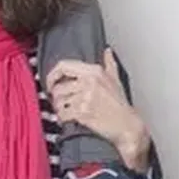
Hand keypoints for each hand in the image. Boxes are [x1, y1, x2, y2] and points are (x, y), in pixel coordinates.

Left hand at [47, 49, 150, 171]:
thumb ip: (109, 64)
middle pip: (58, 87)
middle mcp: (89, 82)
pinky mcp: (83, 112)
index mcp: (94, 72)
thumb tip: (107, 51)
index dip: (52, 75)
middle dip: (56, 98)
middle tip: (60, 103)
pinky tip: (67, 119)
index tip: (50, 83)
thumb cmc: (121, 105)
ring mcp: (85, 97)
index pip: (63, 66)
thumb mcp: (116, 80)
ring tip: (65, 111)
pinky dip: (62, 118)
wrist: (129, 127)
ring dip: (59, 108)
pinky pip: (62, 113)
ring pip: (58, 101)